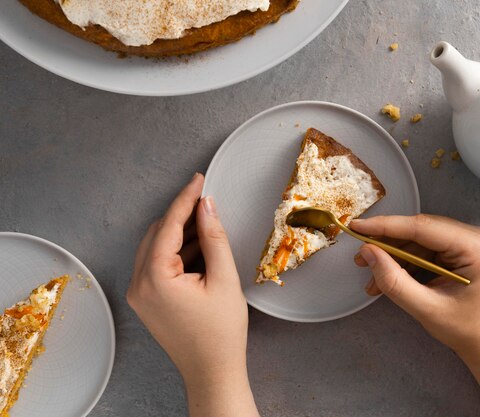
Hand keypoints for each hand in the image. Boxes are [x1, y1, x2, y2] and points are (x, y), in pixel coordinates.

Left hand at [127, 173, 257, 416]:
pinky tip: (200, 247)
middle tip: (207, 200)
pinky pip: (158, 264)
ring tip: (208, 223)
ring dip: (181, 233)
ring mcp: (140, 294)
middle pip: (158, 234)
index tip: (198, 178)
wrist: (213, 372)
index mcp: (154, 278)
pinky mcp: (148, 300)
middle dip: (182, 215)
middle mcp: (139, 284)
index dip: (185, 199)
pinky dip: (177, 252)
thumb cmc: (220, 333)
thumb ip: (214, 237)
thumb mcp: (223, 279)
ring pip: (157, 248)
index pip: (168, 226)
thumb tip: (207, 205)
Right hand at [351, 214, 479, 357]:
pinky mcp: (462, 248)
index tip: (357, 227)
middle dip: (388, 244)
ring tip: (371, 278)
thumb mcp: (425, 308)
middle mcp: (476, 236)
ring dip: (395, 257)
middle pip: (420, 230)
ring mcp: (470, 241)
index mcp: (476, 247)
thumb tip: (367, 253)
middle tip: (360, 258)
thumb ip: (394, 280)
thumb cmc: (465, 329)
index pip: (422, 228)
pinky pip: (426, 248)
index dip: (386, 226)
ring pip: (420, 240)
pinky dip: (407, 262)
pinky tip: (389, 277)